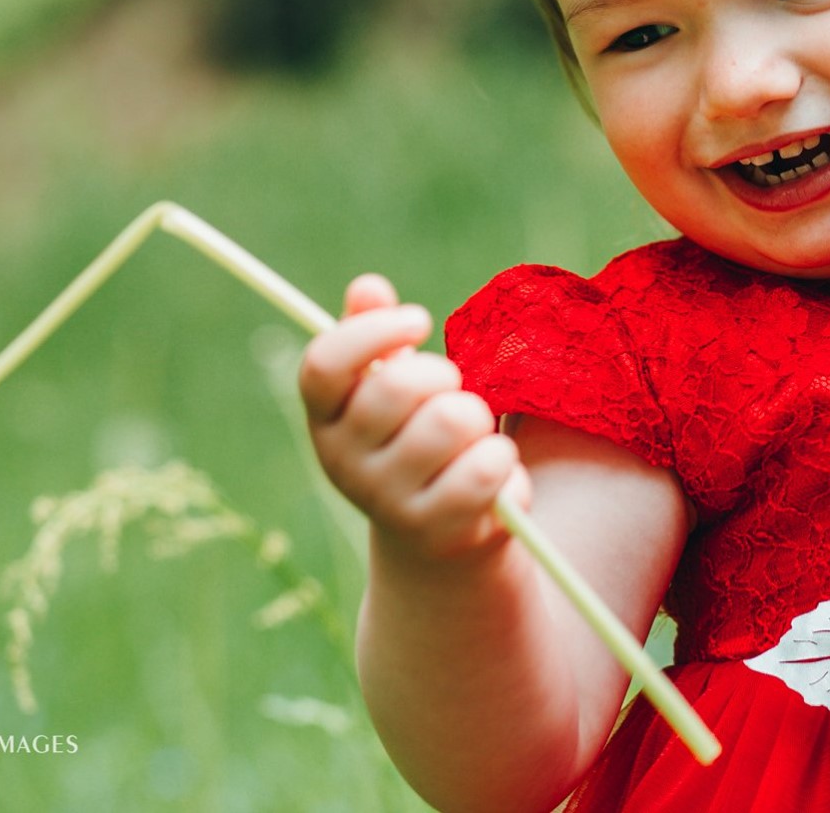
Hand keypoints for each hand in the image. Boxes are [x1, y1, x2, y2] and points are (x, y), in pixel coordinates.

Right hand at [299, 273, 531, 558]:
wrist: (439, 542)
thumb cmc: (419, 440)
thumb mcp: (394, 389)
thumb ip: (377, 337)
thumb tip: (367, 287)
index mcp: (327, 419)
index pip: (324, 364)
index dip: (374, 332)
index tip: (421, 319)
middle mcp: (343, 463)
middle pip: (399, 387)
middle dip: (446, 377)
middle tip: (456, 393)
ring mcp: (386, 502)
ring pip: (451, 422)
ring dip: (480, 420)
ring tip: (475, 439)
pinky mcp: (435, 532)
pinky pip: (486, 470)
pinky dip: (504, 462)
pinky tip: (494, 474)